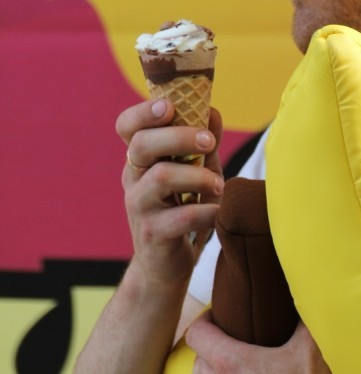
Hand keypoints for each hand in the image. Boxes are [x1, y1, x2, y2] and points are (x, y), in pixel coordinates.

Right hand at [116, 98, 224, 289]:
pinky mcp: (152, 234)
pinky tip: (219, 213)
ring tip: (219, 185)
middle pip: (143, 144)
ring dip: (197, 176)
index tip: (170, 106)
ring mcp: (139, 207)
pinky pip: (181, 217)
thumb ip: (204, 141)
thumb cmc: (184, 208)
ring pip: (161, 178)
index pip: (127, 126)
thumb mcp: (197, 170)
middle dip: (179, 136)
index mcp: (141, 158)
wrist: (166, 266)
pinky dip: (206, 212)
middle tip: (209, 141)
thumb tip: (212, 110)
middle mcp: (133, 178)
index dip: (143, 112)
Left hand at [184, 316, 343, 373]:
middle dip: (211, 349)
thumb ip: (299, 316)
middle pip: (198, 360)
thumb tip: (301, 295)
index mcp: (230, 362)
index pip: (197, 333)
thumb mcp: (308, 344)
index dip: (205, 320)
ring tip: (221, 370)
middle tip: (230, 342)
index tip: (217, 316)